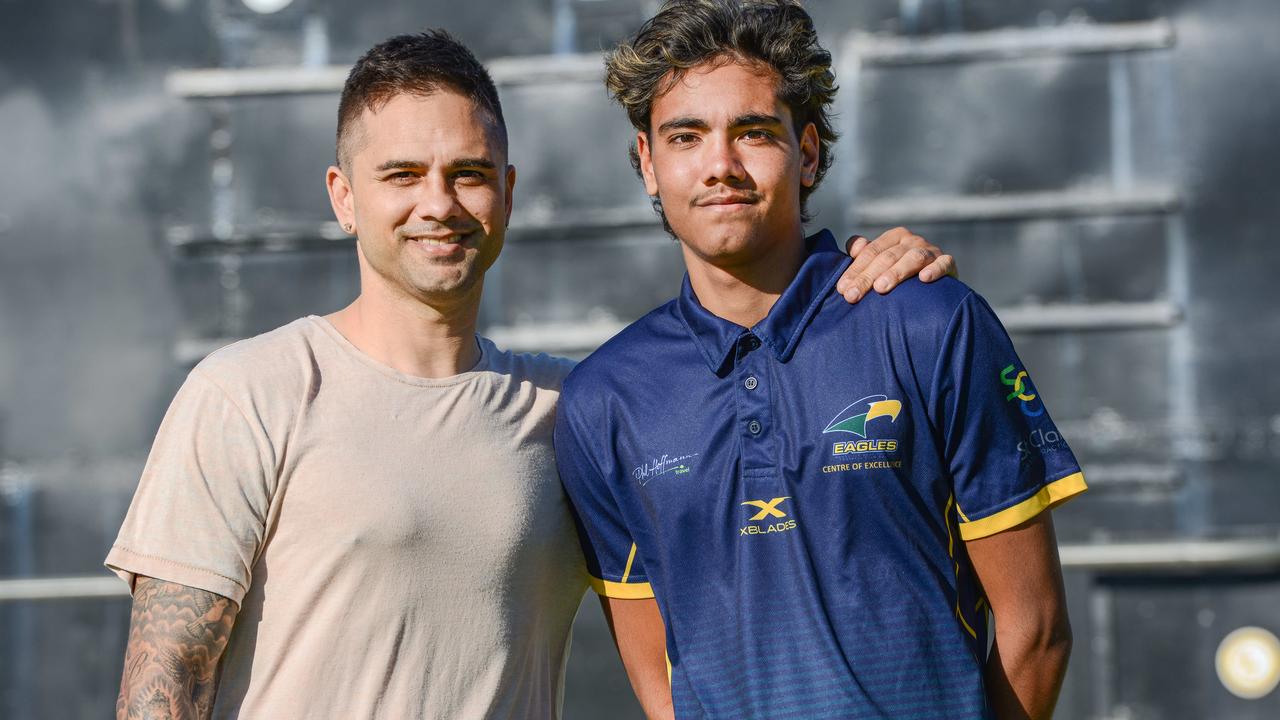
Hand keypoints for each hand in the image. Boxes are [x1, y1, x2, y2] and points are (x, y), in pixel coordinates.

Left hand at [836, 227, 956, 303]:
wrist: (936, 286)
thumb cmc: (900, 273)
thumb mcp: (881, 262)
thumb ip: (865, 254)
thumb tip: (853, 248)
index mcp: (894, 237)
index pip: (870, 252)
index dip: (855, 270)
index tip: (842, 289)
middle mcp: (912, 240)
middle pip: (887, 257)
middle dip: (868, 277)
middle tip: (853, 296)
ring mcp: (931, 250)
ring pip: (913, 258)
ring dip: (896, 272)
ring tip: (881, 288)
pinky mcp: (948, 263)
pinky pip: (944, 263)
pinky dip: (935, 269)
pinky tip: (924, 279)